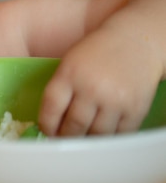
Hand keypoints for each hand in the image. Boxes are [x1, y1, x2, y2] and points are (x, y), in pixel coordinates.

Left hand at [38, 25, 162, 136]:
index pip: (51, 107)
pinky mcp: (135, 109)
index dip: (47, 124)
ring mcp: (115, 100)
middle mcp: (92, 88)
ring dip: (86, 140)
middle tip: (63, 140)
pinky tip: (101, 134)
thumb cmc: (97, 52)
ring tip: (81, 139)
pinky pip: (118, 134)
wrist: (135, 41)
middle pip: (73, 125)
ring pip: (95, 135)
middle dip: (65, 137)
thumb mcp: (70, 62)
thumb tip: (51, 120)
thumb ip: (61, 88)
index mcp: (70, 74)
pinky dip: (108, 138)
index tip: (47, 131)